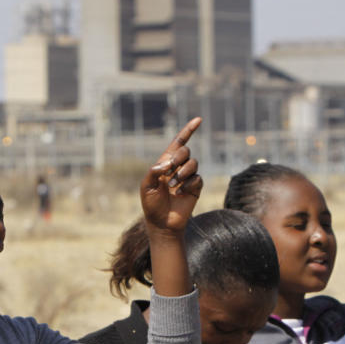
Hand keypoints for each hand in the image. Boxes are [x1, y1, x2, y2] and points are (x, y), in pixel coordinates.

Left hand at [141, 117, 202, 236]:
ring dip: (182, 174)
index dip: (188, 131)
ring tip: (172, 188)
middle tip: (169, 170)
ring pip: (193, 164)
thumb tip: (168, 164)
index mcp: (165, 163)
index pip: (178, 143)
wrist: (162, 223)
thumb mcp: (146, 186)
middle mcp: (177, 168)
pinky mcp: (196, 188)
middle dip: (178, 158)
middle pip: (185, 151)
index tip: (199, 120)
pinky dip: (188, 185)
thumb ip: (154, 171)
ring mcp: (188, 177)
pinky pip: (197, 179)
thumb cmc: (151, 205)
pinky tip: (180, 194)